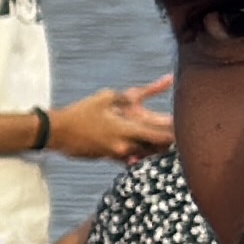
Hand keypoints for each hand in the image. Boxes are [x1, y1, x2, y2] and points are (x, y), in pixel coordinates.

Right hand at [45, 82, 174, 163]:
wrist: (58, 132)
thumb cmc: (82, 112)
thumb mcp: (108, 97)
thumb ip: (135, 94)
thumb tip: (159, 86)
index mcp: (127, 130)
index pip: (161, 135)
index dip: (175, 133)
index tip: (185, 127)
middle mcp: (126, 146)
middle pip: (157, 148)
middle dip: (168, 142)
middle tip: (177, 134)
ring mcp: (117, 155)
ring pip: (145, 154)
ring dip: (154, 147)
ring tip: (162, 140)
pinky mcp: (109, 158)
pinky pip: (130, 157)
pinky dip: (139, 152)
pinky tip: (140, 147)